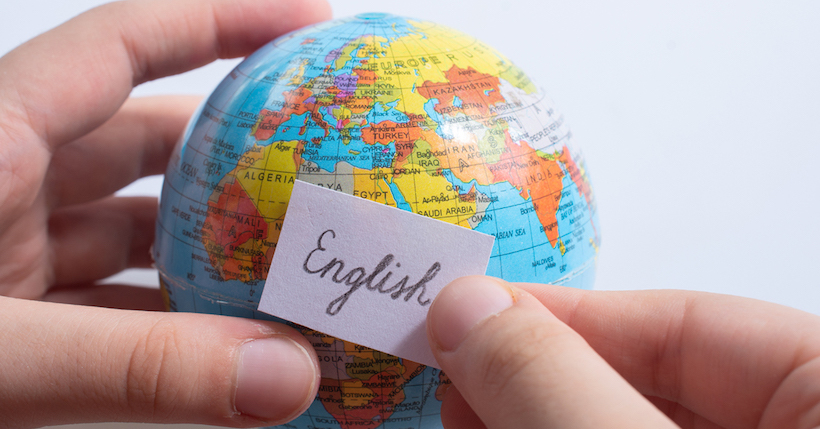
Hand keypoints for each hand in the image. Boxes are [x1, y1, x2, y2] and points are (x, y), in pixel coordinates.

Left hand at [0, 0, 330, 426]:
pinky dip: (176, 321)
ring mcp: (6, 254)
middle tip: (329, 170)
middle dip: (243, 150)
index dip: (223, 19)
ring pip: (138, 231)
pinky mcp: (10, 319)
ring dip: (215, 250)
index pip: (126, 41)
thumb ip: (136, 371)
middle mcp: (2, 182)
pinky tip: (229, 348)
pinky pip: (115, 303)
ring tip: (298, 270)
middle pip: (149, 137)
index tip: (312, 27)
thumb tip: (288, 379)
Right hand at [427, 276, 819, 428]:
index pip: (691, 323)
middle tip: (458, 381)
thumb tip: (467, 308)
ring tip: (467, 419)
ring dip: (540, 420)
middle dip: (541, 378)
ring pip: (631, 428)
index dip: (566, 316)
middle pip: (657, 381)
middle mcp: (804, 428)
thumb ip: (560, 389)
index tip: (469, 319)